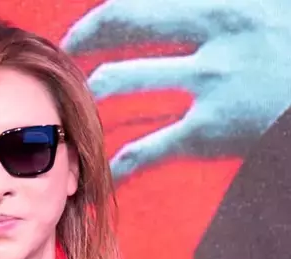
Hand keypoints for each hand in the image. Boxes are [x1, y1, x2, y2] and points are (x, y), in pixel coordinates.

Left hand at [61, 0, 290, 177]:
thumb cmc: (289, 50)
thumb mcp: (258, 12)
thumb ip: (205, 14)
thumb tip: (166, 13)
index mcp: (223, 3)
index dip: (101, 14)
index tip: (79, 30)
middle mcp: (214, 35)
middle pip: (123, 25)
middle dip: (82, 37)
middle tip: (62, 54)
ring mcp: (212, 83)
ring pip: (121, 80)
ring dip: (88, 90)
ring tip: (75, 101)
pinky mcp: (210, 131)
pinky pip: (148, 147)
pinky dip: (120, 161)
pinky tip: (106, 169)